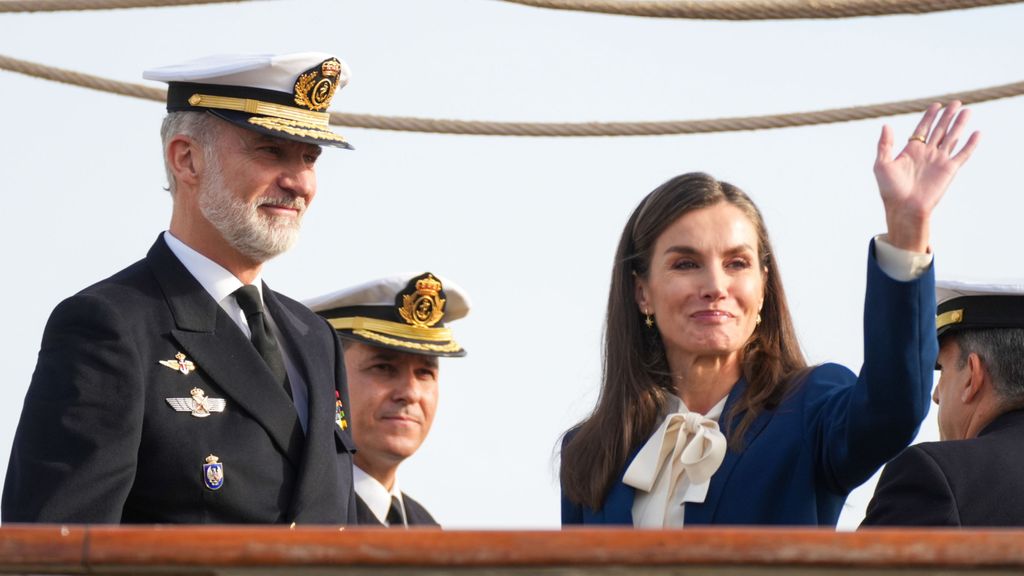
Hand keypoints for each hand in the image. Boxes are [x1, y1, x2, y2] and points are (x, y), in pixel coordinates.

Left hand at [874, 101, 979, 252]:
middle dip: (947, 116)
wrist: (904, 208)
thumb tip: (886, 125)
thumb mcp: (882, 164)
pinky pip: (963, 154)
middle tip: (956, 103)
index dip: (930, 116)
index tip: (936, 105)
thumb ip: (884, 144)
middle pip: (940, 130)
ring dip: (960, 125)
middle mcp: (927, 153)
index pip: (923, 128)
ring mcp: (939, 161)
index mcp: (911, 150)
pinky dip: (971, 144)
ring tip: (967, 111)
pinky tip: (977, 133)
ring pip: (952, 137)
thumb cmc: (890, 190)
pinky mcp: (949, 170)